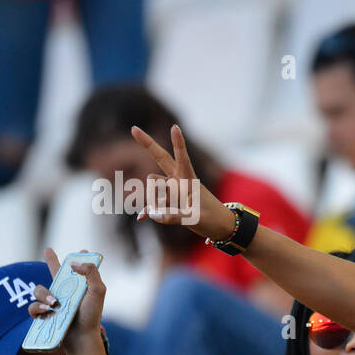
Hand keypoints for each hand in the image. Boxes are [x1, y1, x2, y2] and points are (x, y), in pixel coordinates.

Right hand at [29, 247, 106, 354]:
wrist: (82, 336)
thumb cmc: (91, 315)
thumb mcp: (97, 292)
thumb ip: (90, 273)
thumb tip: (73, 263)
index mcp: (80, 287)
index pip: (77, 270)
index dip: (77, 260)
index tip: (80, 250)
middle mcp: (66, 293)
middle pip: (55, 273)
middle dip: (51, 260)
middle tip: (48, 250)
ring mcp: (54, 303)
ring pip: (39, 290)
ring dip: (44, 294)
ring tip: (55, 303)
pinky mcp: (45, 314)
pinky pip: (33, 307)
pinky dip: (38, 308)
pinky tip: (47, 311)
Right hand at [130, 124, 236, 241]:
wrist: (221, 227)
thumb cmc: (213, 219)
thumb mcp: (197, 219)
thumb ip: (175, 216)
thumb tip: (153, 214)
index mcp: (189, 179)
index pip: (182, 158)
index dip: (178, 143)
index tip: (175, 127)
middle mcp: (178, 180)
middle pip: (160, 158)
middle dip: (147, 144)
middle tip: (133, 129)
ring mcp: (172, 190)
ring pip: (153, 187)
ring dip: (156, 199)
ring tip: (175, 212)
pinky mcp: (168, 202)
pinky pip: (152, 205)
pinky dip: (149, 211)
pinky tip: (141, 217)